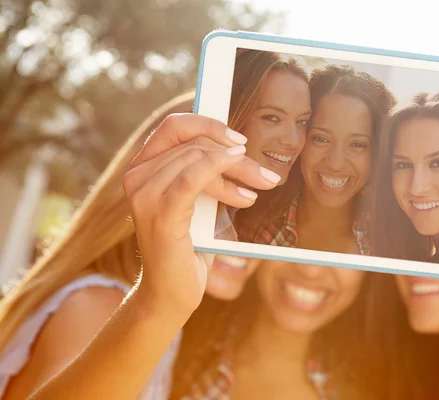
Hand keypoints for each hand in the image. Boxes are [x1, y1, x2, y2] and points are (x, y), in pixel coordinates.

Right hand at [123, 113, 280, 318]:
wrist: (172, 293)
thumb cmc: (188, 247)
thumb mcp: (198, 202)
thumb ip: (204, 173)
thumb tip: (236, 146)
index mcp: (143, 168)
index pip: (174, 126)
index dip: (209, 125)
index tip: (240, 139)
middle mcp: (137, 176)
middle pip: (194, 144)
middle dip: (236, 156)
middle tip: (267, 175)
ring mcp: (144, 194)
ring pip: (199, 158)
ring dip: (239, 171)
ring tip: (260, 188)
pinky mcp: (159, 214)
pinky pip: (193, 178)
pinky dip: (220, 173)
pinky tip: (244, 190)